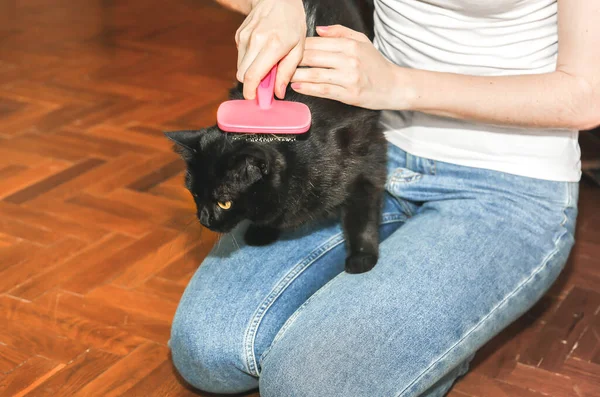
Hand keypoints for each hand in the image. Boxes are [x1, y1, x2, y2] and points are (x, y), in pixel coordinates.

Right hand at [235, 0, 305, 99]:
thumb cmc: (291, 22)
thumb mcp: (298, 47)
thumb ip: (287, 71)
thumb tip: (278, 93)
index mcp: (272, 45)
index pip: (253, 76)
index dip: (251, 92)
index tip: (254, 98)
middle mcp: (255, 41)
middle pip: (242, 75)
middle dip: (251, 85)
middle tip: (265, 85)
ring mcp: (244, 37)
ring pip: (240, 67)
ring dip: (251, 72)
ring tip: (266, 66)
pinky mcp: (238, 36)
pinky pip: (241, 57)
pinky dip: (249, 61)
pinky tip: (261, 53)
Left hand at [290, 25, 408, 109]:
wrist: (394, 86)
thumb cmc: (376, 64)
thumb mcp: (361, 41)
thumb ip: (340, 32)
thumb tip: (317, 30)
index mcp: (349, 45)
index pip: (316, 43)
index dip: (297, 46)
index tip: (284, 51)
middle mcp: (349, 59)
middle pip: (312, 57)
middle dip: (291, 60)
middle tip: (277, 64)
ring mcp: (349, 77)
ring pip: (315, 74)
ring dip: (296, 76)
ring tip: (282, 77)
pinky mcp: (349, 94)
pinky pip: (323, 90)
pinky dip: (308, 89)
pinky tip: (297, 87)